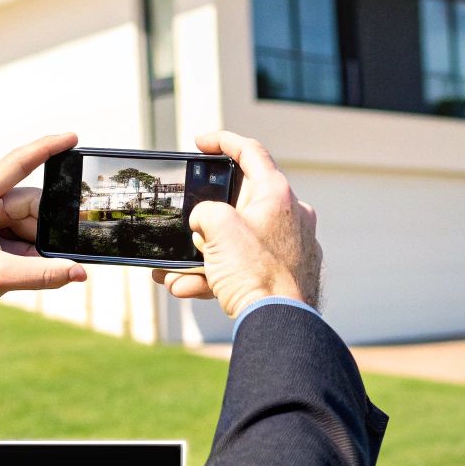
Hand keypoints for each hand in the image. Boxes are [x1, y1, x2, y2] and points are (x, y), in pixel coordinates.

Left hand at [0, 132, 87, 340]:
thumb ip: (43, 274)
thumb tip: (78, 272)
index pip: (15, 165)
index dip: (46, 149)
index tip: (71, 138)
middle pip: (28, 203)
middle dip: (45, 229)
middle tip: (58, 254)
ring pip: (26, 221)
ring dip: (35, 244)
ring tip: (26, 268)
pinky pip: (18, 234)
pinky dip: (28, 251)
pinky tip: (25, 267)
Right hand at [151, 132, 320, 316]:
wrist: (279, 324)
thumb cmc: (255, 272)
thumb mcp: (216, 228)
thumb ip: (205, 212)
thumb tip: (205, 223)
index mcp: (277, 194)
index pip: (250, 152)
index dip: (222, 141)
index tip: (200, 143)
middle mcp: (290, 216)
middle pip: (240, 204)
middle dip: (206, 219)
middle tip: (188, 229)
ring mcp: (290, 247)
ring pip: (238, 242)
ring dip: (203, 255)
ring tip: (174, 272)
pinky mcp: (285, 274)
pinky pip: (245, 267)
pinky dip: (216, 275)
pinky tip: (187, 287)